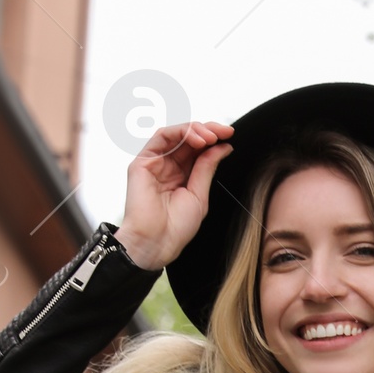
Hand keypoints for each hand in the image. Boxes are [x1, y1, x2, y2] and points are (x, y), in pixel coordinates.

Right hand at [115, 120, 233, 269]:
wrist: (157, 242)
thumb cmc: (176, 228)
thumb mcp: (200, 194)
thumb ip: (207, 168)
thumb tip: (223, 146)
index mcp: (182, 175)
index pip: (198, 149)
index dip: (214, 139)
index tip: (230, 136)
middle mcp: (168, 166)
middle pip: (188, 138)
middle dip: (208, 130)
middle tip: (224, 132)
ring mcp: (155, 162)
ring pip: (176, 134)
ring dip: (195, 130)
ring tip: (211, 136)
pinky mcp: (143, 161)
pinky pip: (162, 136)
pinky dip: (181, 132)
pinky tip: (197, 139)